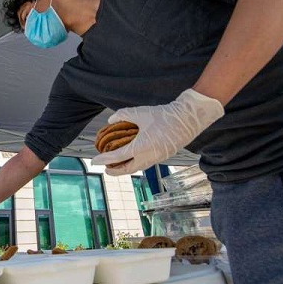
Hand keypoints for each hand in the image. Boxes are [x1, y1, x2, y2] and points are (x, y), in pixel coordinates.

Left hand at [91, 89, 223, 175]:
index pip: (118, 157)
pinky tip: (132, 159)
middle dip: (115, 171)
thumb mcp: (140, 112)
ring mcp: (157, 158)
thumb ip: (122, 115)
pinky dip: (135, 163)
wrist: (188, 119)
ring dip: (125, 168)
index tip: (94, 161)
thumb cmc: (163, 115)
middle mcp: (149, 156)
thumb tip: (110, 120)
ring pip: (137, 167)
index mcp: (141, 147)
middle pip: (127, 169)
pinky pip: (145, 163)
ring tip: (117, 165)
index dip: (104, 159)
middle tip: (105, 169)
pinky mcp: (164, 156)